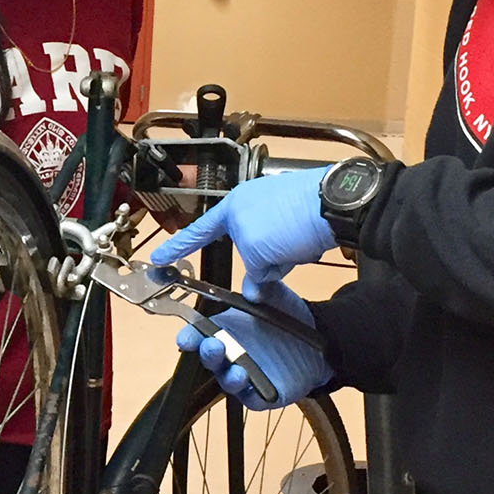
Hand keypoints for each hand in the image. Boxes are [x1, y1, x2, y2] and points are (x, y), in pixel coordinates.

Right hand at [152, 168, 333, 288]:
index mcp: (232, 207)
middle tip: (265, 267)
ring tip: (290, 256)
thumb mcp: (261, 254)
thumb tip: (257, 290)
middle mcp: (250, 203)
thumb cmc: (288, 221)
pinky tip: (300, 252)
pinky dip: (289, 252)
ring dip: (274, 259)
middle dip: (252, 261)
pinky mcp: (296, 212)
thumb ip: (253, 275)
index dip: (177, 247)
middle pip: (239, 244)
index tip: (159, 257)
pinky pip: (284, 241)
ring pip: (264, 247)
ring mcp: (274, 205)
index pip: (198, 232)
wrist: (335, 206)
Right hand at [175, 280, 331, 408]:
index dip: (189, 337)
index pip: (198, 334)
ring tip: (236, 369)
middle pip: (209, 358)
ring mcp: (244, 374)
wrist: (318, 337)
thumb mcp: (274, 293)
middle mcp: (230, 353)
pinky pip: (250, 397)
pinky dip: (247, 392)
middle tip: (211, 345)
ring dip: (227, 375)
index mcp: (224, 329)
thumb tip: (251, 288)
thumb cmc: (288, 314)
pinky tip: (249, 379)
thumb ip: (260, 286)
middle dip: (207, 353)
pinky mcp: (261, 393)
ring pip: (226, 380)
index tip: (186, 338)